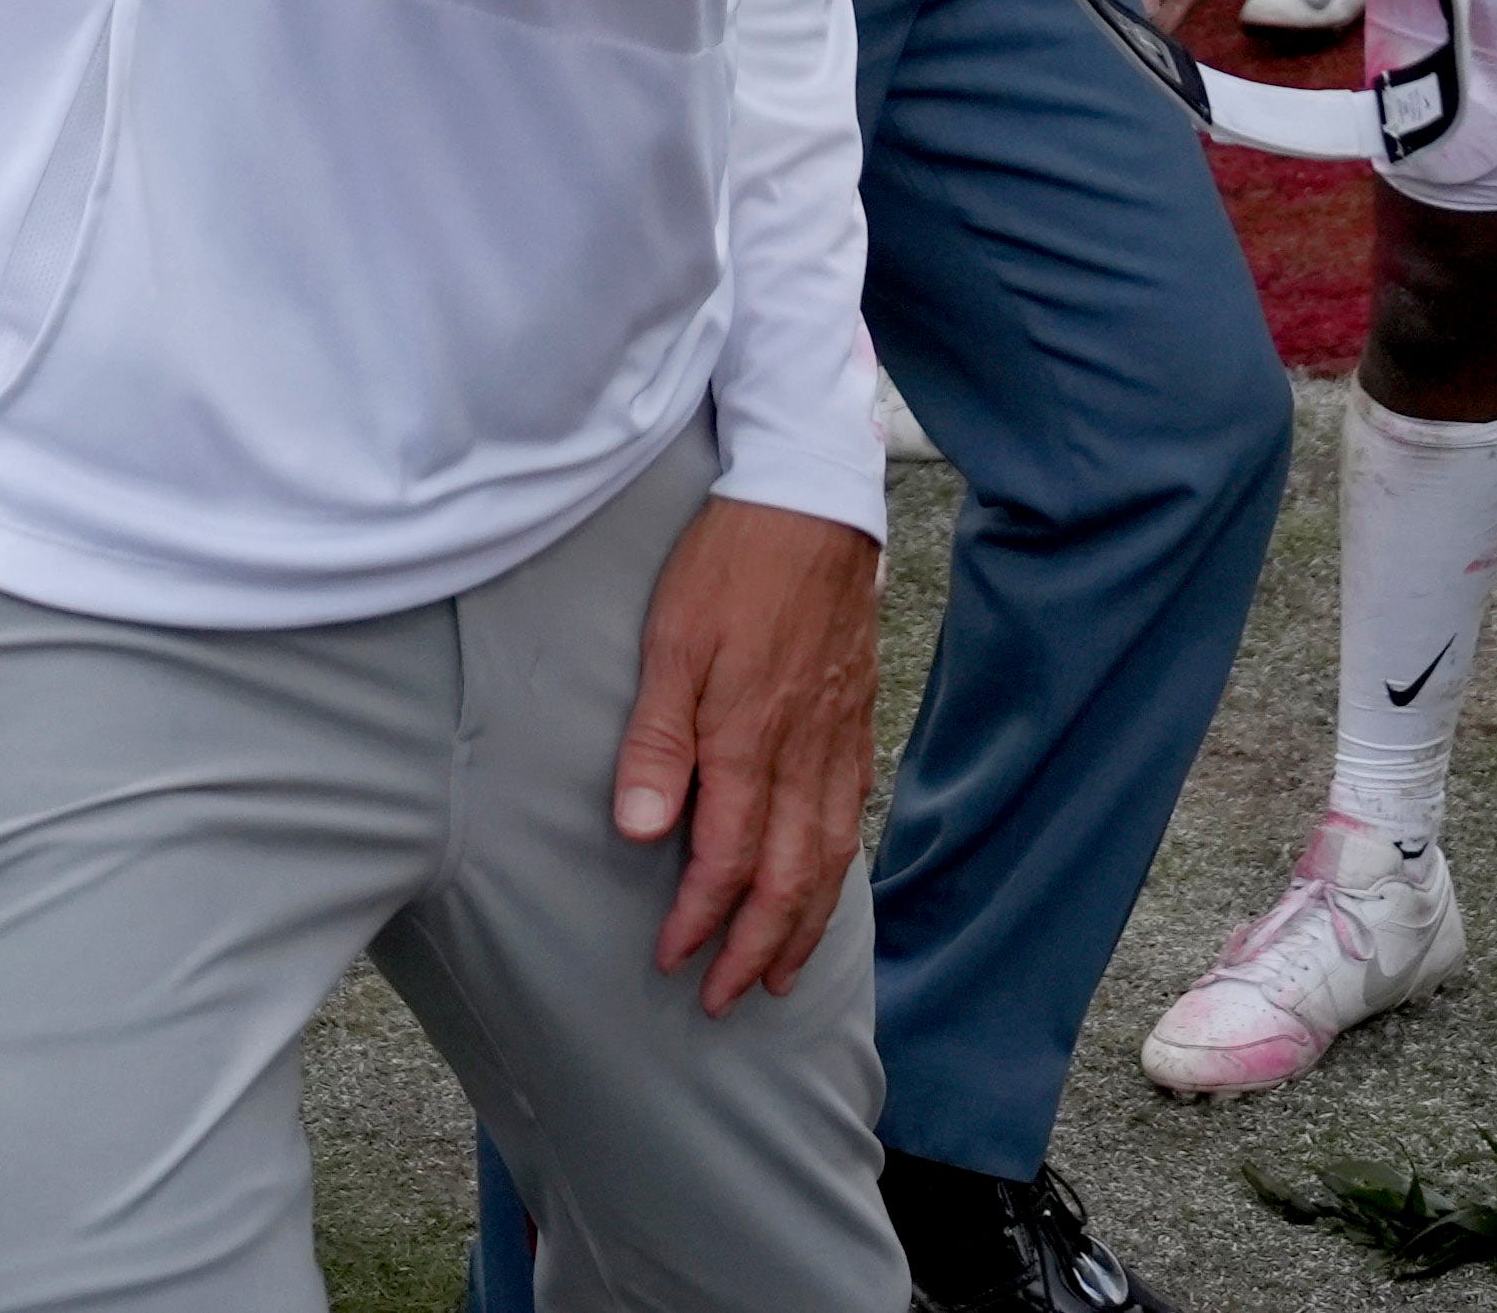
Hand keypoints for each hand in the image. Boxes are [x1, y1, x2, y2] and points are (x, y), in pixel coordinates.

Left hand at [614, 495, 880, 1012]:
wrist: (812, 498)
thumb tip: (640, 832)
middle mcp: (804, 752)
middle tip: (726, 998)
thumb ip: (656, 739)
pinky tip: (825, 884)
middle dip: (758, 949)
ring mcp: (838, 737)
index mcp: (751, 738)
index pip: (726, 859)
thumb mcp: (671, 639)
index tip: (670, 959)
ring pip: (830, 857)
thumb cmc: (732, 563)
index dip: (699, 920)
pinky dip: (839, 869)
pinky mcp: (856, 716)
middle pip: (788, 878)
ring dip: (805, 925)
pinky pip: (854, 814)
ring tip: (784, 973)